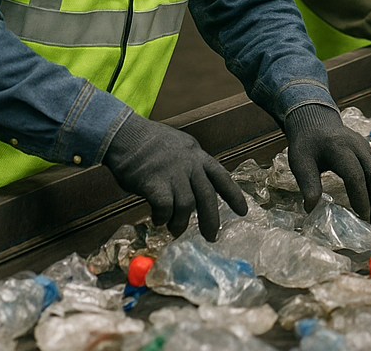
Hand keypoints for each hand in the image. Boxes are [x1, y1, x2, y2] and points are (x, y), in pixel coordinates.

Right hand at [103, 114, 246, 240]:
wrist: (126, 134)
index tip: (244, 211)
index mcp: (197, 156)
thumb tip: (194, 187)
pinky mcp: (155, 182)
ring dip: (180, 223)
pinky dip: (162, 218)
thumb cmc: (149, 142)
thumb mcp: (180, 147)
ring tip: (175, 230)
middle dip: (211, 220)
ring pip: (186, 206)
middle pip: (207, 197)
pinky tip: (158, 219)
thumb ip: (189, 166)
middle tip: (211, 237)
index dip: (234, 195)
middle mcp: (190, 164)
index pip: (221, 176)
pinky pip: (165, 208)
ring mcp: (173, 173)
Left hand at [284, 103, 370, 223]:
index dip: (361, 198)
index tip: (362, 219)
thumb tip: (310, 209)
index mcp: (339, 148)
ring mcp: (367, 147)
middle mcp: (357, 146)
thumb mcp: (300, 162)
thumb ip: (308, 184)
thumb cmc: (307, 144)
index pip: (355, 175)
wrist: (316, 120)